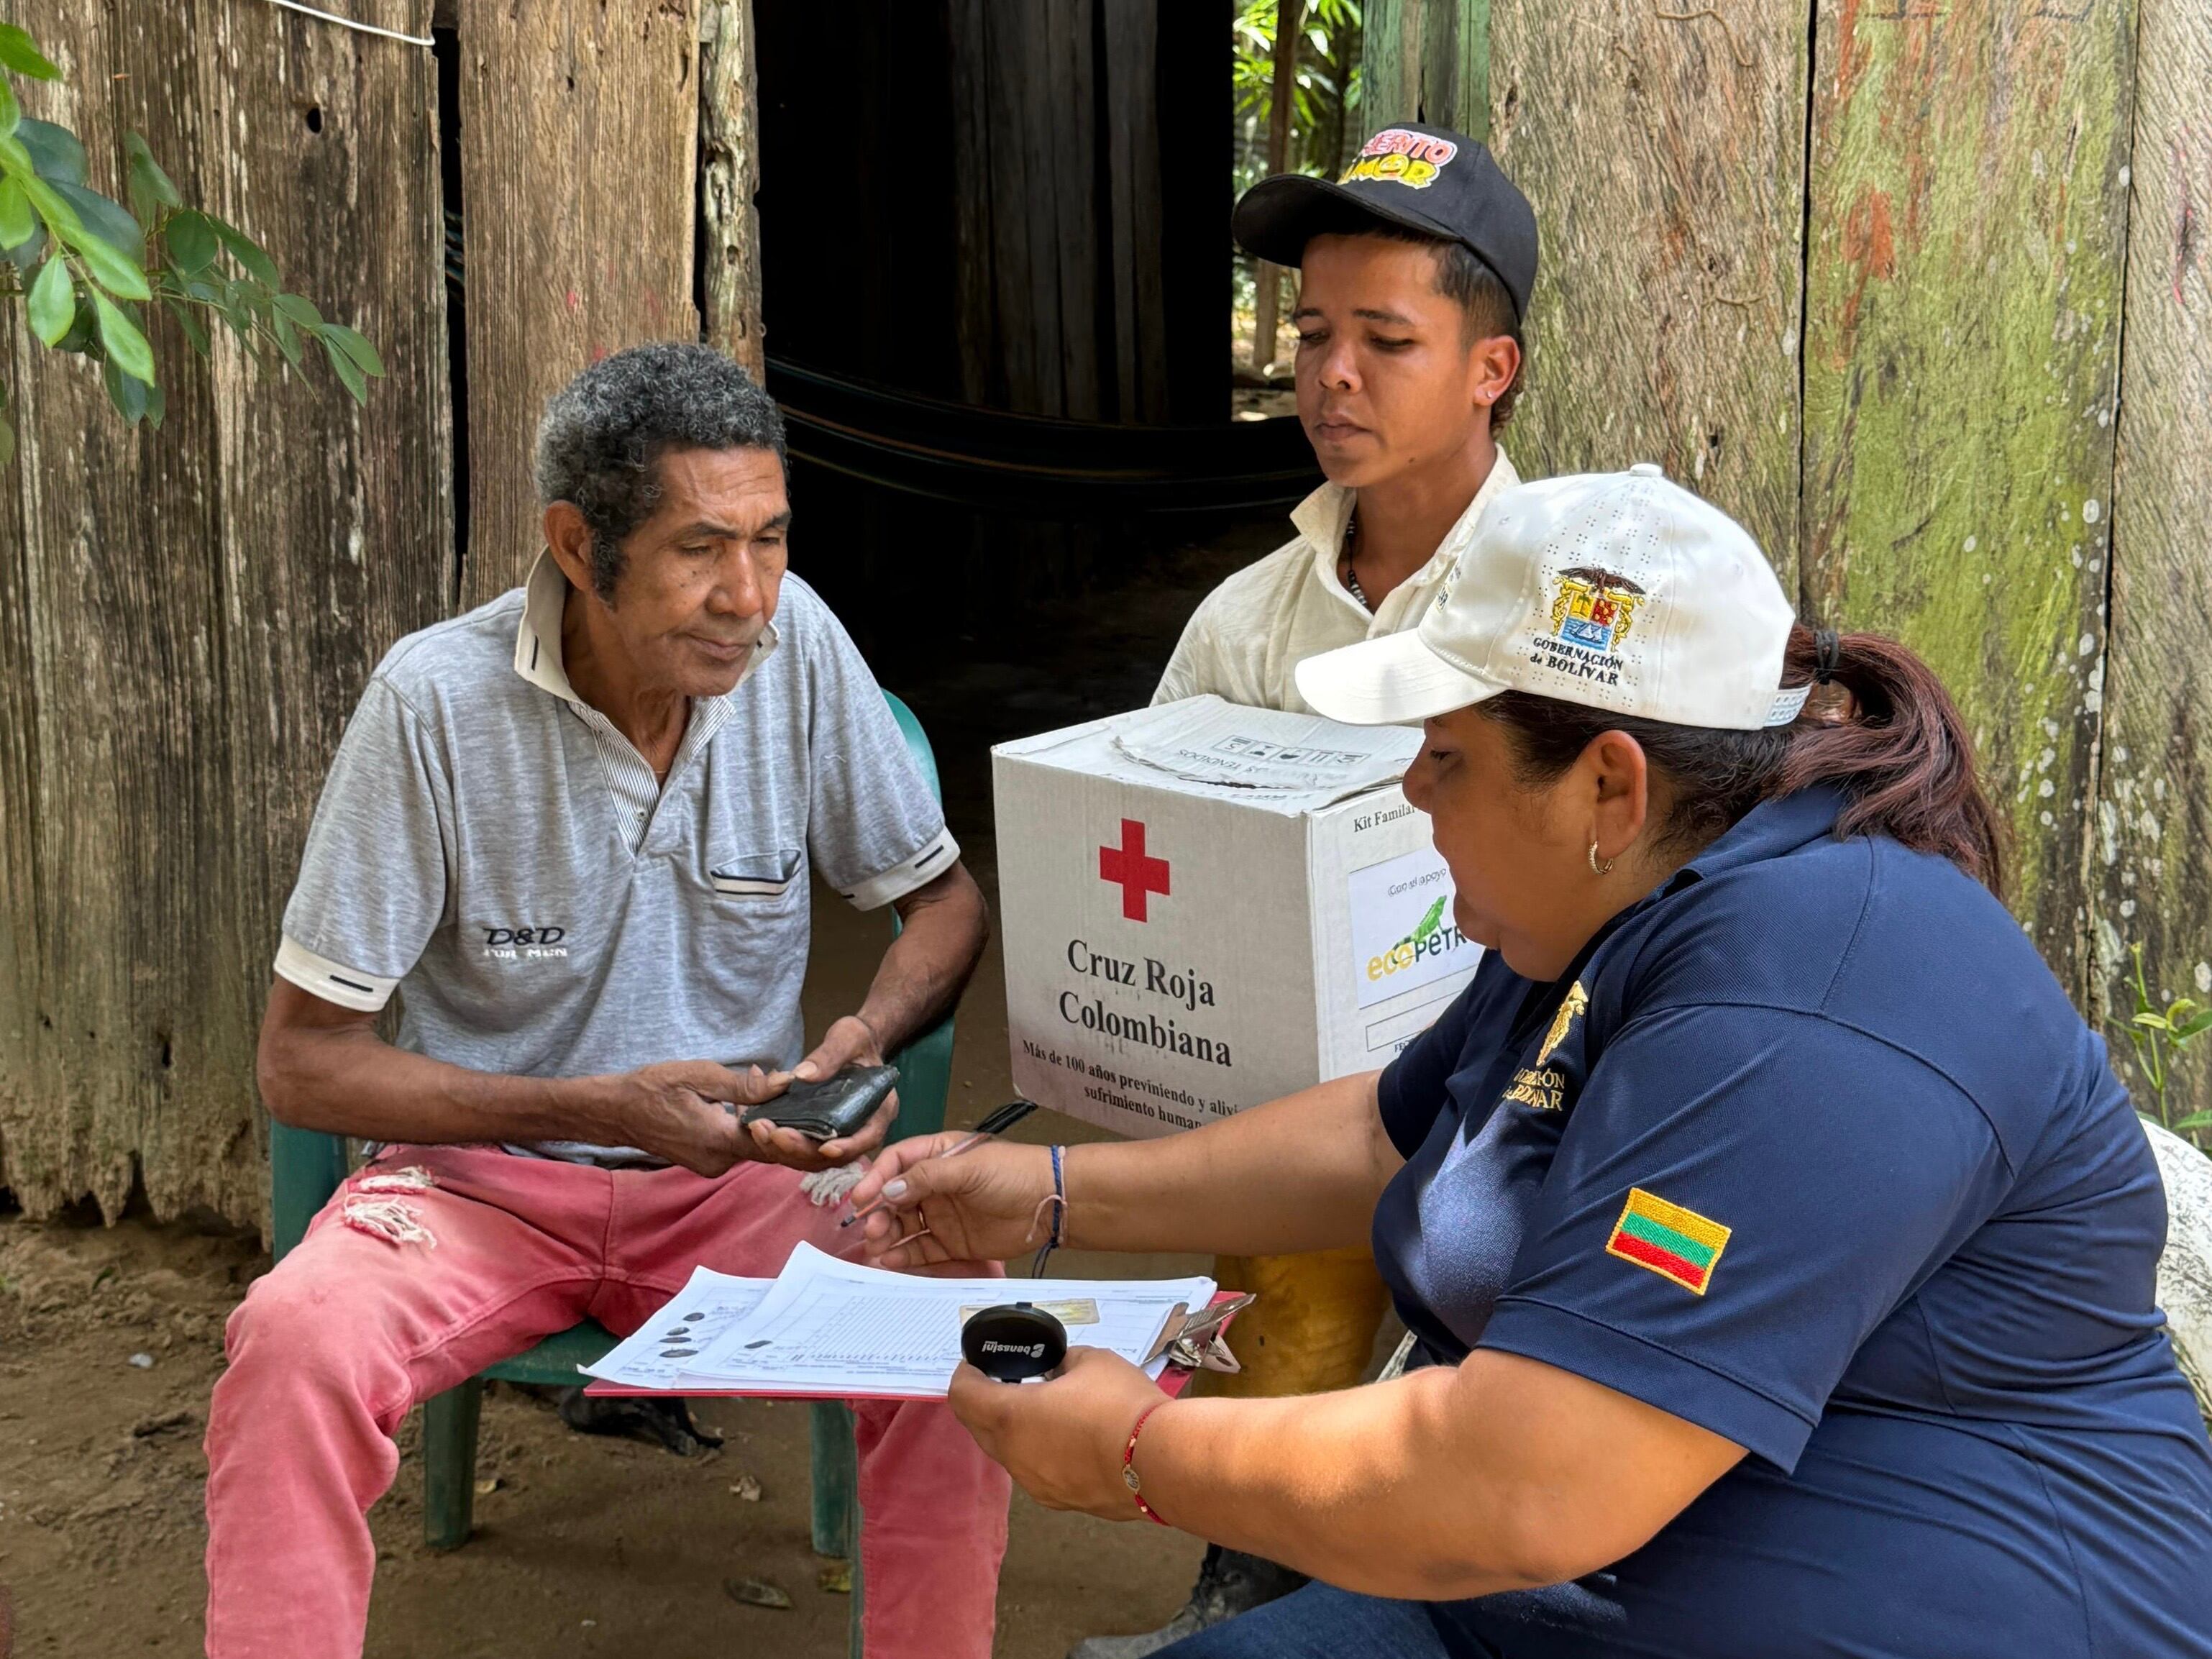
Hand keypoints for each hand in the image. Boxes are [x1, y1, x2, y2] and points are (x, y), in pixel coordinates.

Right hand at [612, 1061, 782, 1175]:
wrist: (617, 1111)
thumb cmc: (654, 1088)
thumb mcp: (700, 1076)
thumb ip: (744, 1086)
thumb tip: (785, 1084)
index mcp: (720, 1140)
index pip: (776, 1145)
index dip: (798, 1129)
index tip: (808, 1104)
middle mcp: (719, 1161)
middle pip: (769, 1145)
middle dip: (782, 1115)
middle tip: (782, 1081)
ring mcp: (712, 1165)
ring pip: (754, 1143)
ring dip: (764, 1116)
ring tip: (759, 1078)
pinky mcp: (707, 1162)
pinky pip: (738, 1144)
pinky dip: (747, 1123)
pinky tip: (743, 1099)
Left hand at [738, 1012, 900, 1170]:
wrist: (855, 1045)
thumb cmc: (858, 1040)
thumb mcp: (848, 1037)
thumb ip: (829, 1055)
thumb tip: (801, 1076)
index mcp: (879, 1110)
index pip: (867, 1138)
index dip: (848, 1147)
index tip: (824, 1147)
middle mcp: (862, 1130)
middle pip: (835, 1156)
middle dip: (802, 1149)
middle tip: (771, 1133)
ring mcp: (840, 1135)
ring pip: (815, 1158)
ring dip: (786, 1151)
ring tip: (758, 1130)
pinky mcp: (821, 1134)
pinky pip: (803, 1148)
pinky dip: (781, 1144)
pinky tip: (759, 1128)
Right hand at [847, 1135, 1056, 1266]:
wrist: (1050, 1204)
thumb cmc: (1013, 1173)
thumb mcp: (969, 1167)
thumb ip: (927, 1178)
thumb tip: (888, 1191)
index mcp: (939, 1156)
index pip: (897, 1162)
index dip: (877, 1178)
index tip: (861, 1198)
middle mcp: (935, 1185)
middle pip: (895, 1198)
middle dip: (879, 1212)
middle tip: (871, 1228)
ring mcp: (943, 1215)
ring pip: (904, 1226)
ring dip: (887, 1235)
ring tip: (877, 1246)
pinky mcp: (952, 1243)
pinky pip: (921, 1249)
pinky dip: (904, 1255)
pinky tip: (890, 1260)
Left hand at [948, 1347, 1164, 1520]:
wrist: (1162, 1464)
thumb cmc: (1121, 1404)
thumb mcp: (1092, 1361)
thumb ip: (1064, 1363)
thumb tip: (1059, 1370)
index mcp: (1011, 1417)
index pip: (962, 1397)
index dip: (964, 1376)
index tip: (976, 1364)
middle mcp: (1014, 1456)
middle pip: (978, 1428)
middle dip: (986, 1403)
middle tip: (1007, 1380)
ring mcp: (1036, 1485)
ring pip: (1008, 1454)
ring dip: (1014, 1431)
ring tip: (1043, 1408)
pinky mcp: (1061, 1502)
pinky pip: (1036, 1472)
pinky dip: (1040, 1452)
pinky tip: (1069, 1438)